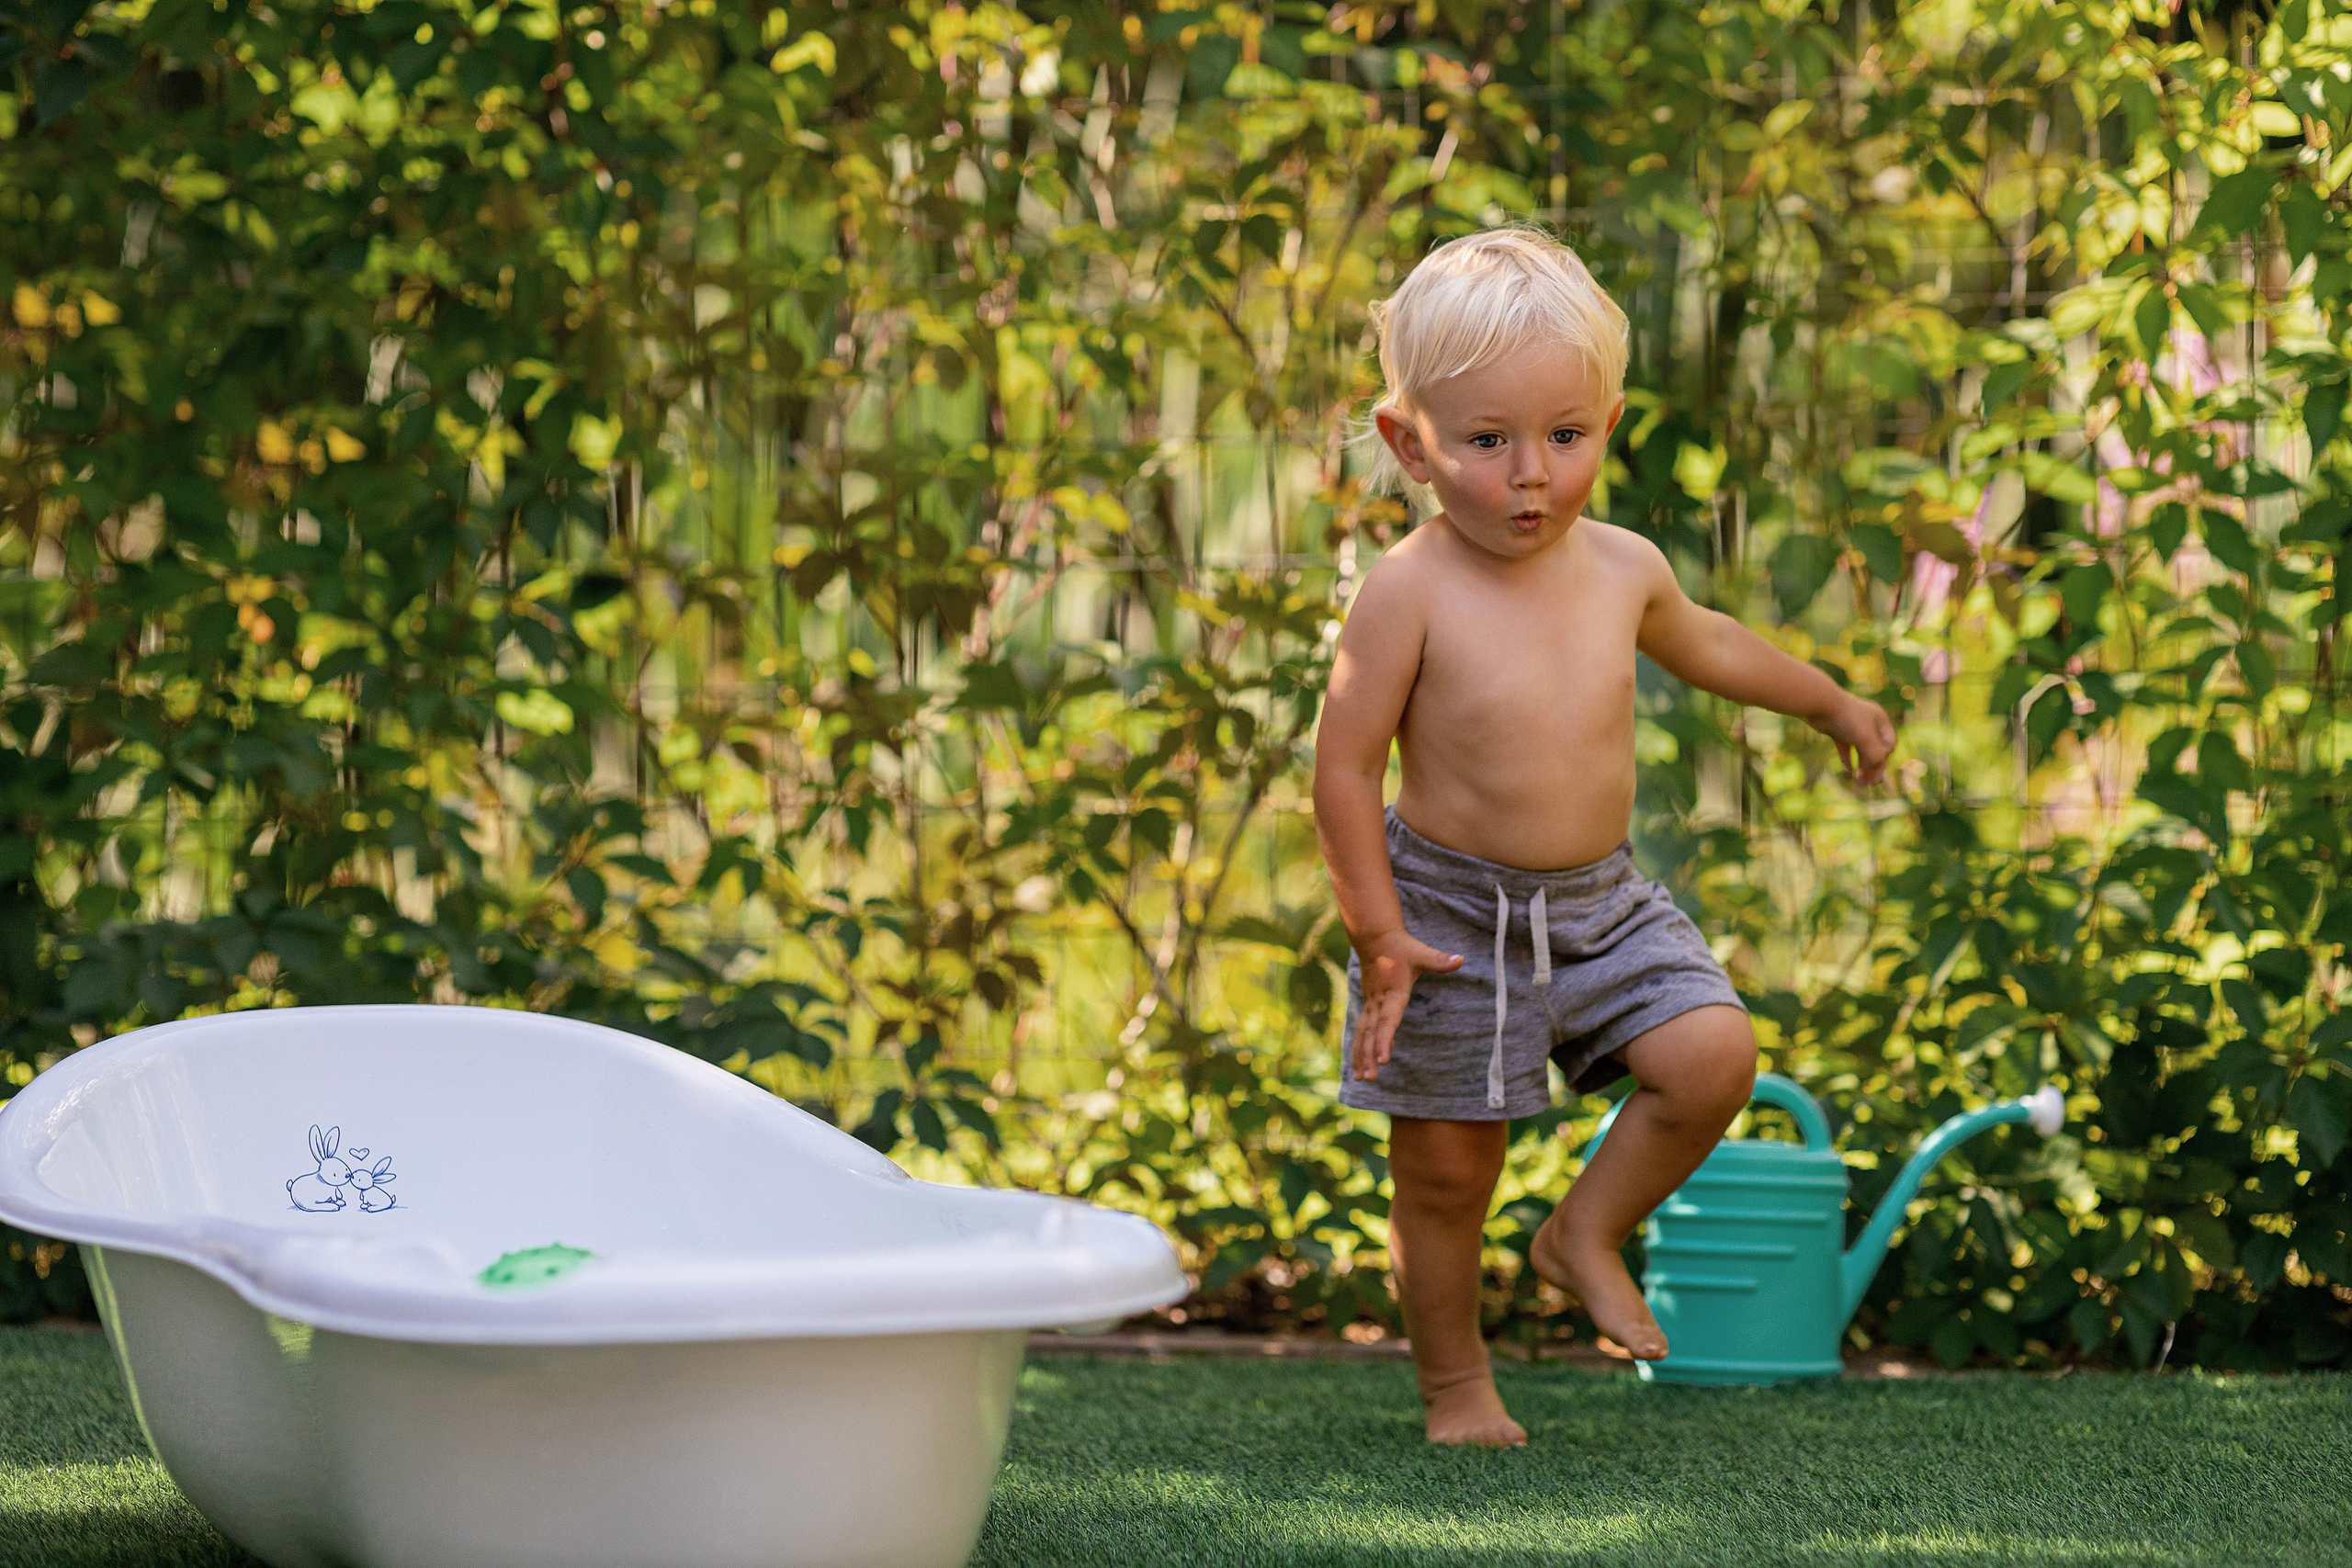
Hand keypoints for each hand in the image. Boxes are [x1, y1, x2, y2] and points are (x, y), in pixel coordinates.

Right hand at [1350, 930, 1463, 1081]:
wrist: (1375, 938)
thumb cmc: (1401, 948)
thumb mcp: (1421, 953)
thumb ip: (1439, 960)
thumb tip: (1461, 959)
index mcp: (1392, 992)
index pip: (1387, 1020)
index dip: (1384, 1039)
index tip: (1383, 1059)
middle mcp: (1378, 1001)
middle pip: (1370, 1033)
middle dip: (1369, 1056)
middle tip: (1370, 1078)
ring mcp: (1370, 1004)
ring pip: (1362, 1034)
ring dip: (1360, 1056)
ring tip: (1360, 1079)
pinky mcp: (1368, 1006)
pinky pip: (1362, 1031)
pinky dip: (1359, 1048)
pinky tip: (1362, 1065)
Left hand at [1812, 694, 1896, 784]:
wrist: (1820, 704)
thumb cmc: (1847, 719)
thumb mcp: (1866, 739)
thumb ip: (1875, 757)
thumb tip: (1876, 774)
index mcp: (1880, 720)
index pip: (1889, 744)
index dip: (1884, 758)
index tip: (1874, 766)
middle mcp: (1868, 722)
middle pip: (1875, 749)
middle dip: (1873, 766)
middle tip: (1868, 784)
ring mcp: (1852, 727)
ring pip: (1860, 750)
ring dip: (1862, 766)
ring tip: (1860, 782)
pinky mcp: (1837, 730)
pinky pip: (1846, 748)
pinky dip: (1848, 759)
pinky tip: (1849, 770)